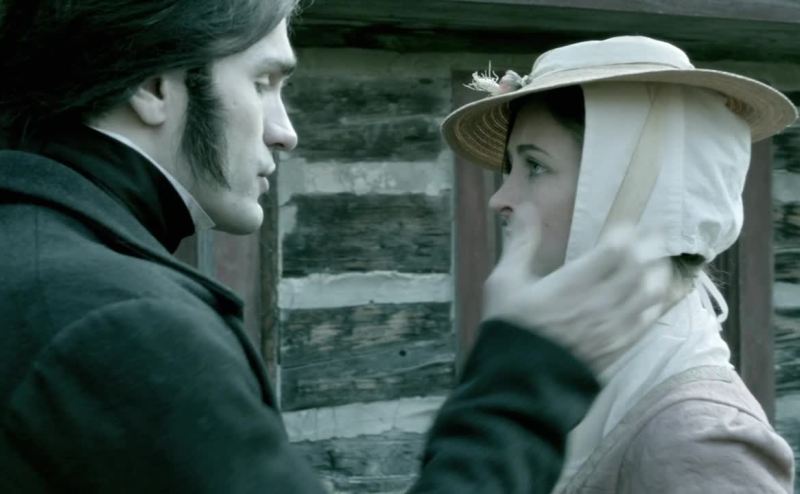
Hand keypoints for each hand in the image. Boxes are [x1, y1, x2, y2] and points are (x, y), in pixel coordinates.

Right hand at [482, 203, 671, 373]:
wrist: (518, 383)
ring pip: (649, 295)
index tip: (628, 225)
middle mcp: (599, 303)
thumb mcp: (505, 282)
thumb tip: (526, 207)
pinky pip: (646, 322)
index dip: (627, 234)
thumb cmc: (509, 328)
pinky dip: (656, 306)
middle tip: (654, 237)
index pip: (614, 251)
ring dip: (658, 275)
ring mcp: (612, 328)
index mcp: (573, 283)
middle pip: (638, 269)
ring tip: (659, 264)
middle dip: (649, 249)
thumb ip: (520, 243)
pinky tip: (656, 298)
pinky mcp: (617, 348)